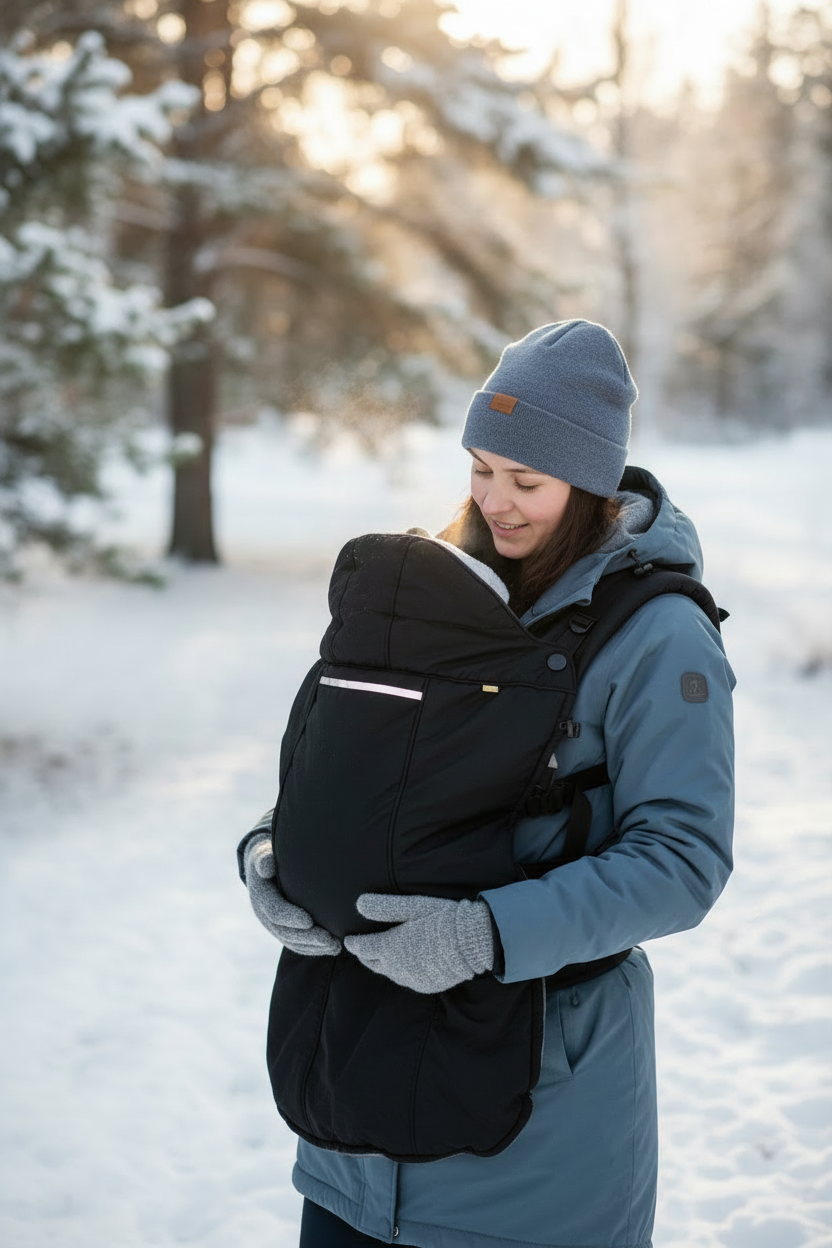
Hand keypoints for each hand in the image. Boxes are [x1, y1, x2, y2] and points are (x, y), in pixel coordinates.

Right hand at [244, 834, 340, 955]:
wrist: (263, 866)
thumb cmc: (270, 857)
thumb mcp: (264, 854)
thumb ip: (265, 860)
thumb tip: (266, 865)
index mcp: (261, 895)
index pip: (275, 911)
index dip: (291, 918)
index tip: (309, 921)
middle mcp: (264, 913)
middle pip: (285, 932)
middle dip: (308, 938)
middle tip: (331, 940)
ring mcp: (272, 924)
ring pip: (292, 941)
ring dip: (313, 947)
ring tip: (336, 946)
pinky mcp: (282, 929)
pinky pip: (296, 944)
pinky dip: (312, 948)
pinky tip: (331, 947)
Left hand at [344, 893, 493, 993]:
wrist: (472, 943)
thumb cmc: (442, 919)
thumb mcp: (413, 907)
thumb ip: (384, 907)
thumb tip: (359, 903)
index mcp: (390, 948)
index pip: (363, 948)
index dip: (354, 943)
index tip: (349, 939)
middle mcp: (397, 968)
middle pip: (373, 963)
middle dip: (366, 955)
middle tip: (363, 947)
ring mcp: (411, 979)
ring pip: (389, 973)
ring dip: (382, 964)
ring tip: (381, 956)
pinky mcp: (425, 986)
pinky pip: (406, 980)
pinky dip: (401, 972)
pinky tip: (405, 965)